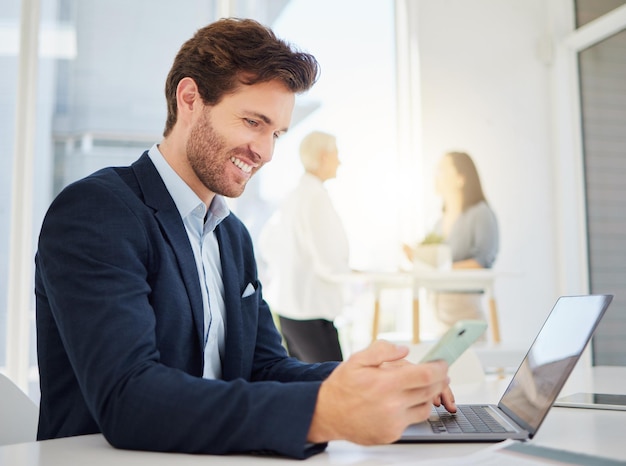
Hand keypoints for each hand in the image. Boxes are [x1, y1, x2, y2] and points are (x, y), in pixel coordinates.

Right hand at [307, 340, 452, 444]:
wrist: (327, 414)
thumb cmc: (342, 387)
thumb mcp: (357, 359)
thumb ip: (382, 350)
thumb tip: (404, 350)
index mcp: (386, 383)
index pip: (426, 375)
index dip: (439, 368)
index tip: (442, 364)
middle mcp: (392, 404)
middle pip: (430, 391)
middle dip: (439, 380)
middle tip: (439, 373)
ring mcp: (393, 422)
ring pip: (425, 407)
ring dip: (429, 396)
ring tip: (423, 387)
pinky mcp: (392, 434)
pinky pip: (412, 421)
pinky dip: (413, 410)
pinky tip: (406, 402)